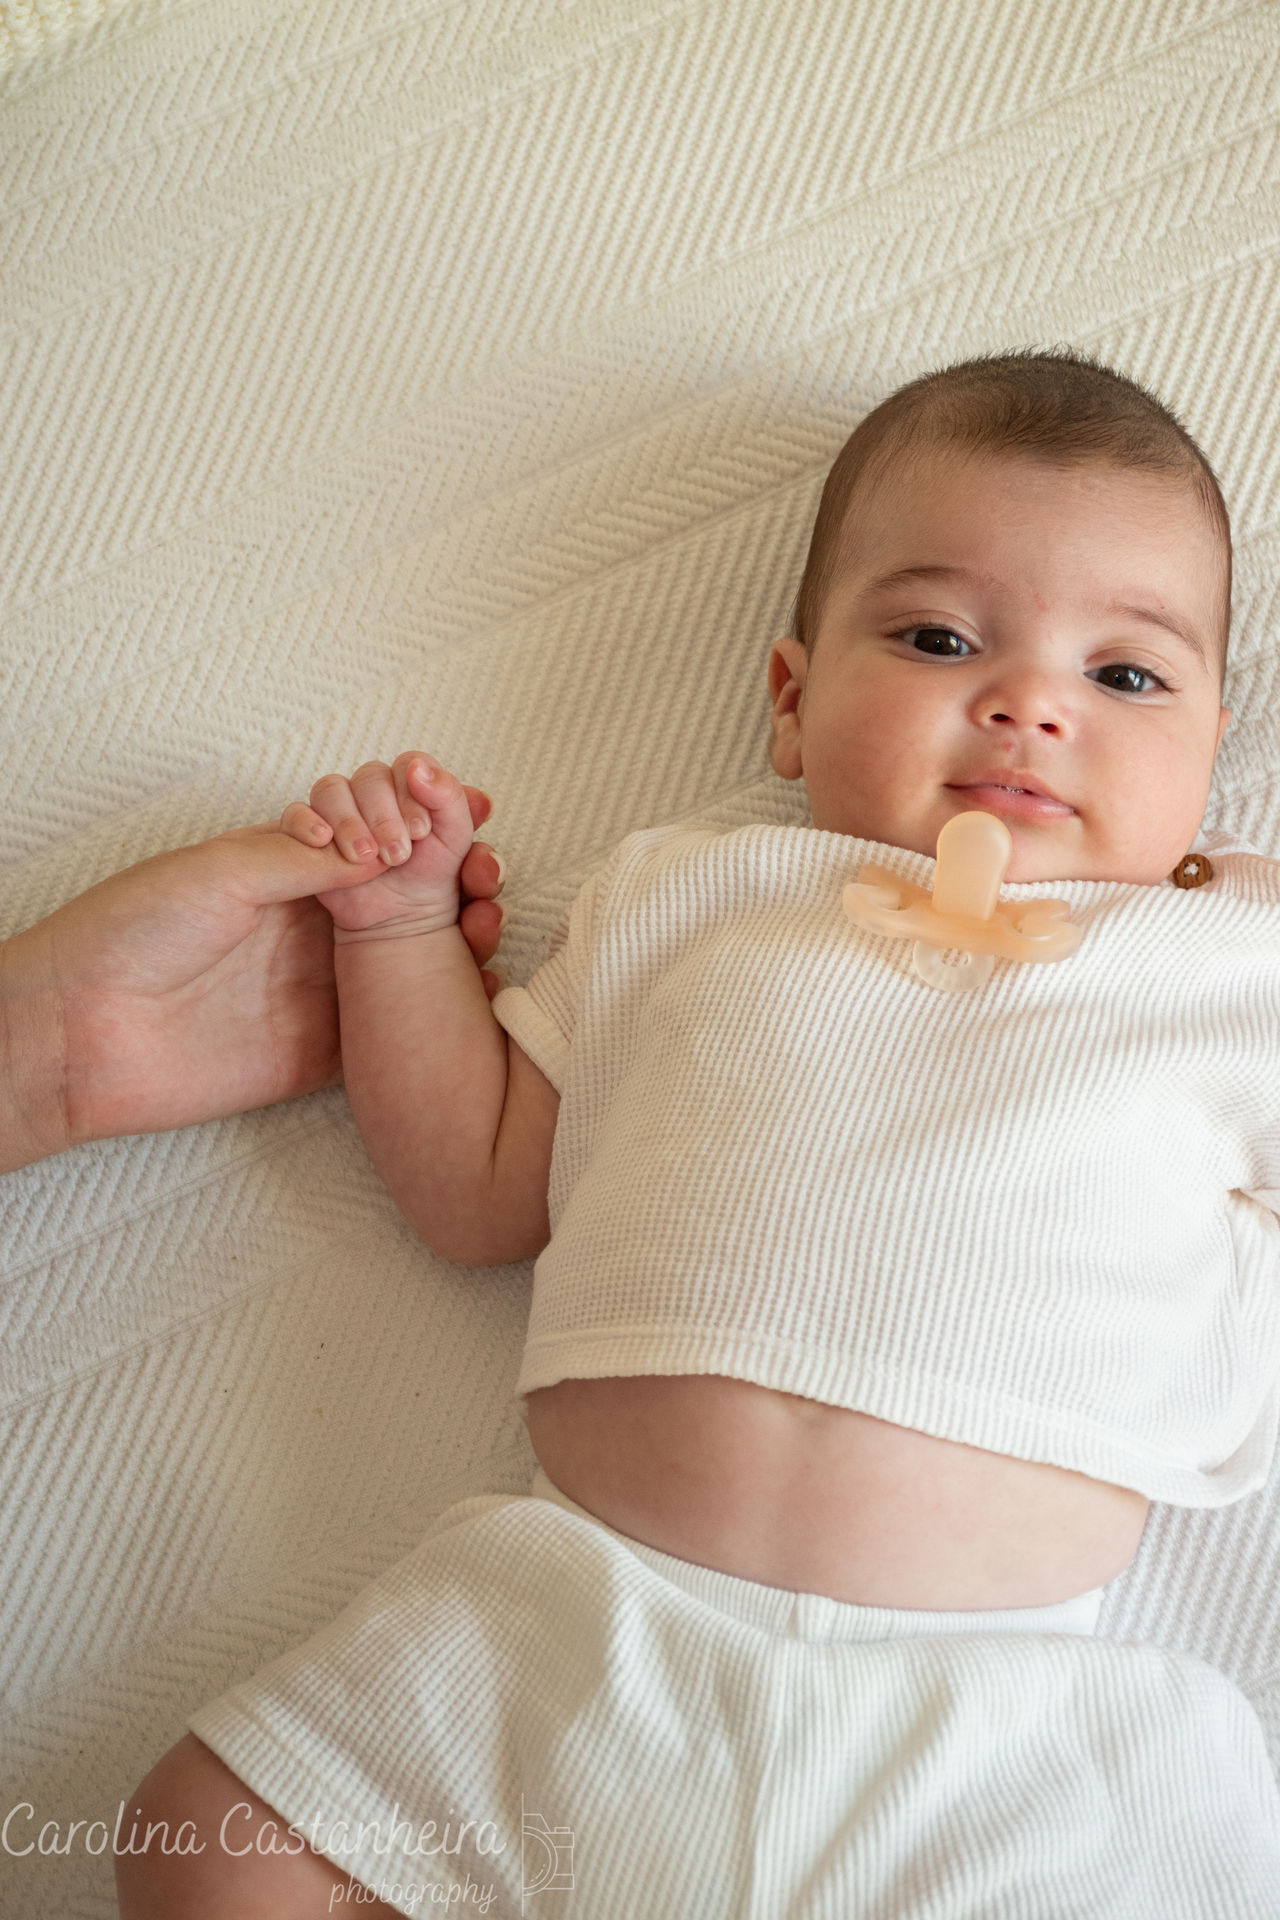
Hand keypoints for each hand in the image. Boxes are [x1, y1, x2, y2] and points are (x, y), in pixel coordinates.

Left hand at [0, 787, 505, 1169]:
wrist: (81, 1035)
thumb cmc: (127, 933)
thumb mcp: (219, 869)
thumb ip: (304, 857)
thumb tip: (384, 851)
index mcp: (288, 868)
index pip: (378, 835)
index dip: (426, 821)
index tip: (467, 809)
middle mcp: (315, 924)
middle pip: (411, 894)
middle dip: (459, 872)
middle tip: (487, 868)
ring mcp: (328, 988)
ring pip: (420, 959)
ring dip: (465, 934)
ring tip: (491, 917)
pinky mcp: (332, 1051)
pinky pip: (404, 1030)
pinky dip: (450, 1011)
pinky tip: (485, 988)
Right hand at [278, 753, 476, 937]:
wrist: (402, 916)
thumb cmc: (431, 873)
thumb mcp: (455, 838)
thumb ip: (450, 799)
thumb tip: (418, 768)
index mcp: (410, 782)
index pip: (407, 765)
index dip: (412, 795)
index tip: (421, 833)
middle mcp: (373, 789)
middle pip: (370, 777)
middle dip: (385, 817)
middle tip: (398, 855)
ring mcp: (340, 807)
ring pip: (332, 789)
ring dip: (350, 823)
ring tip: (365, 858)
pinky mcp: (311, 831)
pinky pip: (295, 813)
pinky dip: (306, 823)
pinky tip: (322, 841)